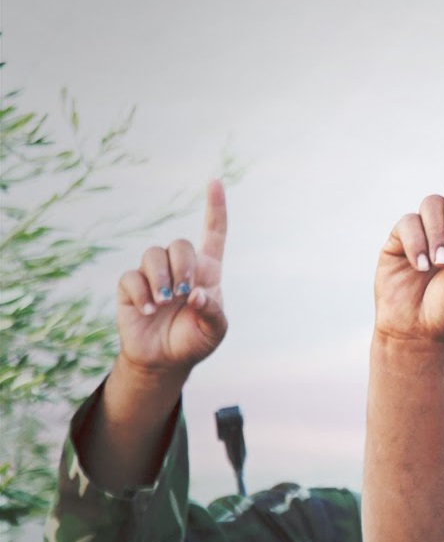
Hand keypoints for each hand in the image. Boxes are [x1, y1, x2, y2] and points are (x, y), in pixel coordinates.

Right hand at [114, 181, 229, 375]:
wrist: (165, 360)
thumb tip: (197, 295)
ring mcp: (153, 275)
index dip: (215, 208)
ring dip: (161, 278)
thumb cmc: (195, 340)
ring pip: (153, 254)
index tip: (214, 181)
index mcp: (207, 271)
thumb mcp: (215, 330)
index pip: (213, 233)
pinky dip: (142, 293)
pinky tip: (149, 310)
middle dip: (183, 266)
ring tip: (166, 303)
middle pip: (179, 243)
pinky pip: (131, 277)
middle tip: (185, 293)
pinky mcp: (130, 287)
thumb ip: (213, 312)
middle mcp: (180, 267)